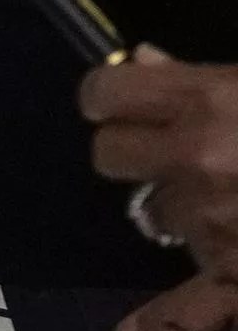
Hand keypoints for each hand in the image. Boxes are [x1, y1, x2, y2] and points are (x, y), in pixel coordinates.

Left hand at [83, 47, 237, 274]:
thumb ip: (202, 77)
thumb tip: (143, 61)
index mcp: (208, 101)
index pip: (104, 93)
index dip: (110, 97)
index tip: (123, 100)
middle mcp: (196, 158)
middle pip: (109, 153)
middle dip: (133, 151)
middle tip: (173, 151)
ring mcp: (209, 217)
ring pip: (154, 211)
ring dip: (181, 206)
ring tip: (229, 197)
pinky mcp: (227, 269)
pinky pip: (191, 258)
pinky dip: (213, 248)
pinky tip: (236, 236)